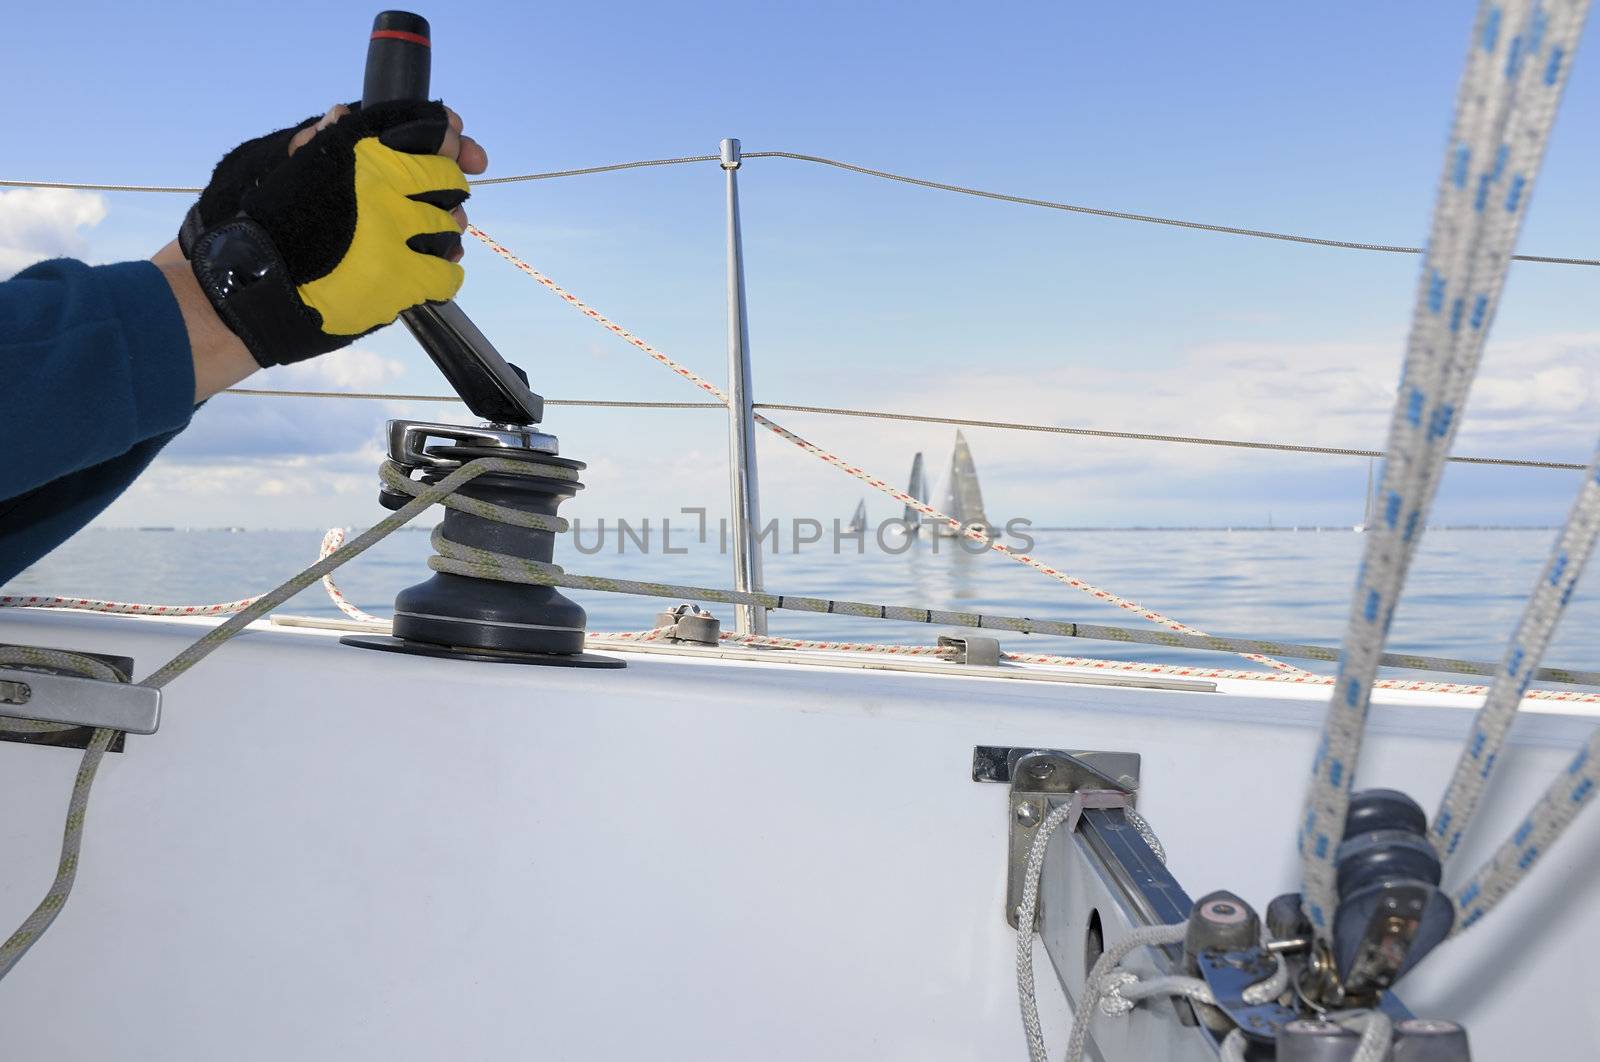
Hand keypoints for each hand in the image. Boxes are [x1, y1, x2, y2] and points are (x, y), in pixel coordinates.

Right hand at [184, 100, 486, 367]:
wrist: (258, 279)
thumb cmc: (278, 222)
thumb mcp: (304, 167)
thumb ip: (331, 140)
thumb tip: (343, 115)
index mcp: (362, 151)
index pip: (432, 133)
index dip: (451, 141)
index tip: (460, 148)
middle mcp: (383, 184)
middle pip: (448, 181)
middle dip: (449, 190)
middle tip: (442, 203)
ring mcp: (395, 231)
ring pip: (450, 226)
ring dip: (446, 232)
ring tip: (431, 240)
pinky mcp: (400, 276)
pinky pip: (446, 274)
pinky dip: (445, 273)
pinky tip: (436, 271)